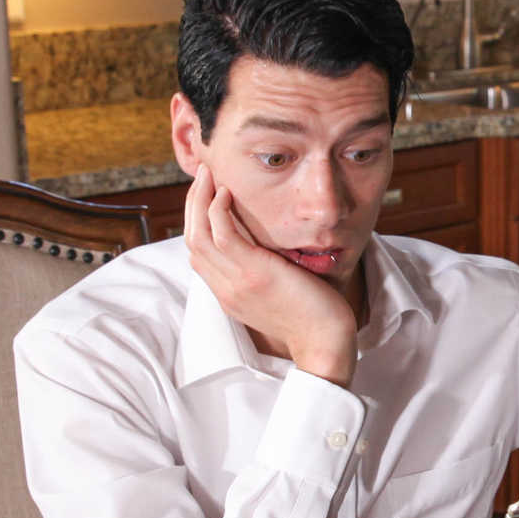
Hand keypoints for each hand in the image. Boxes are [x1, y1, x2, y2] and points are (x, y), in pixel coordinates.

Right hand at [181, 167, 357, 385]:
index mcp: (229, 294)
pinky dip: (218, 211)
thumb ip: (263, 273)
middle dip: (192, 204)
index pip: (198, 254)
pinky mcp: (253, 274)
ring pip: (199, 235)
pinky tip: (226, 192)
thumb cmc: (314, 319)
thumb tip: (268, 248)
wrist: (325, 342)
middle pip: (192, 240)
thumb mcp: (278, 295)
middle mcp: (226, 289)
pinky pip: (222, 235)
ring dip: (200, 200)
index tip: (207, 196)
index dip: (197, 221)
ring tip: (209, 174)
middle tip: (203, 176)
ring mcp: (236, 282)